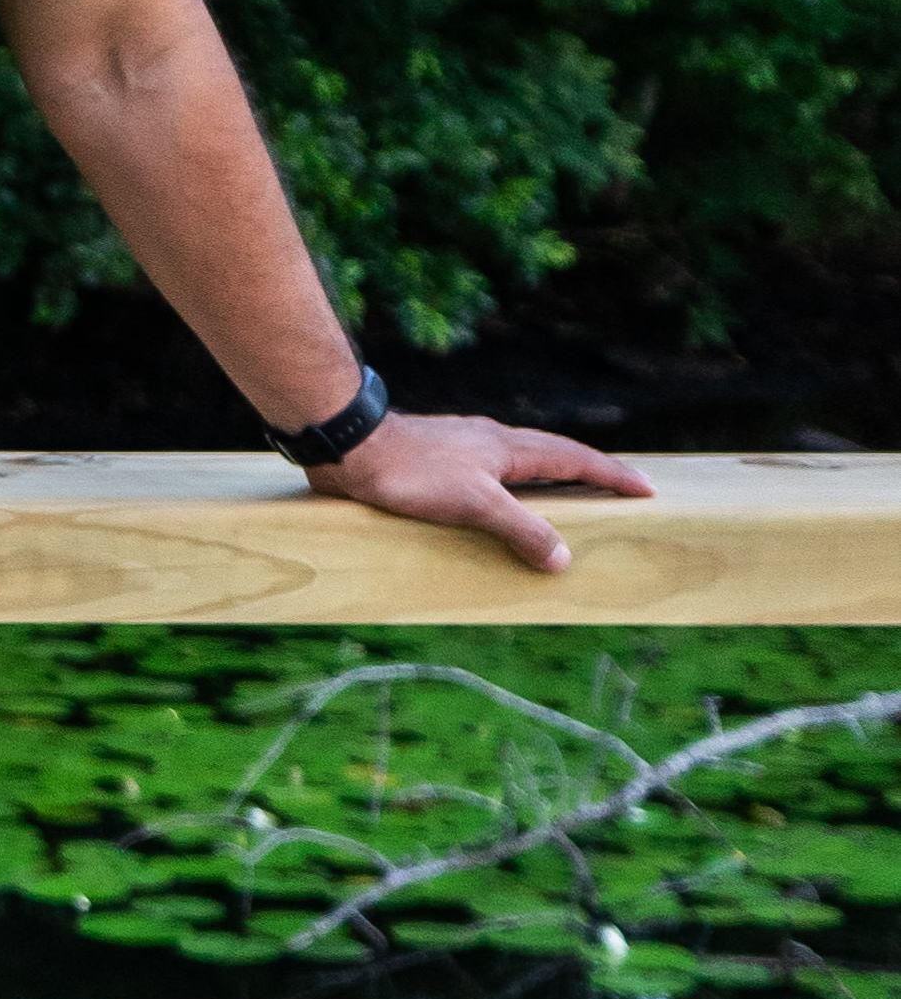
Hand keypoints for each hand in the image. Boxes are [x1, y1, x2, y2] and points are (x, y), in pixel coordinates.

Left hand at [305, 409, 654, 572]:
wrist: (349, 444)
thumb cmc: (410, 471)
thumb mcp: (474, 503)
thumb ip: (521, 529)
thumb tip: (564, 557)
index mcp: (508, 447)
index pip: (575, 458)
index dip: (612, 474)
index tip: (648, 487)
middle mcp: (491, 441)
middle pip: (553, 453)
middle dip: (590, 470)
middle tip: (620, 487)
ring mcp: (463, 447)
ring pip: (520, 460)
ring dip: (550, 478)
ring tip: (568, 497)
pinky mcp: (437, 458)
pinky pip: (491, 471)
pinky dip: (511, 486)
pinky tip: (498, 501)